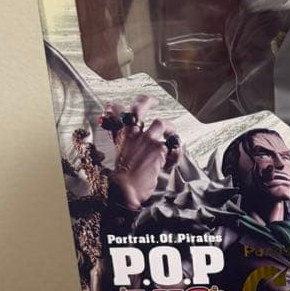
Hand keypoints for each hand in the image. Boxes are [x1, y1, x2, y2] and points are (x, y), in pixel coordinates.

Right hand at [99, 95, 180, 210]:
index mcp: (120, 134)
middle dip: (147, 100)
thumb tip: (113, 129)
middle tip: (154, 101)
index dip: (117, 105)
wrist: (124, 190)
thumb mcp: (115, 153)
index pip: (116, 110)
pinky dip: (176, 151)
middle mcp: (132, 133)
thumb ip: (117, 138)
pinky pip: (173, 146)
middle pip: (138, 107)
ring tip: (171, 134)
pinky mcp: (159, 150)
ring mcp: (146, 139)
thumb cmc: (120, 177)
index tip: (117, 104)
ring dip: (169, 127)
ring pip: (160, 123)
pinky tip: (175, 156)